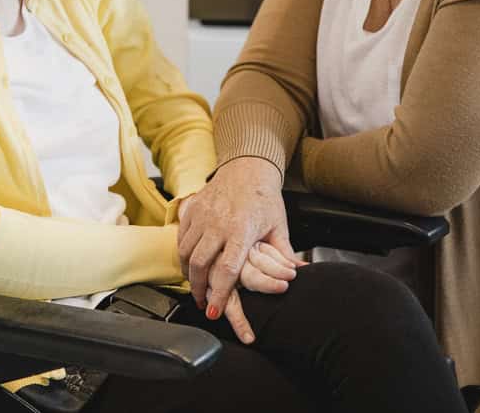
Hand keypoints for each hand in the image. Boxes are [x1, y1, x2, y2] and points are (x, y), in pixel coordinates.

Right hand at [177, 157, 295, 343]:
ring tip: (196, 287)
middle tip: (203, 304)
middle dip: (199, 289)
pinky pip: (181, 238)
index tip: (214, 312)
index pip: (226, 270)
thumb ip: (284, 254)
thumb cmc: (264, 198)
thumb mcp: (278, 226)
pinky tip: (189, 265)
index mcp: (241, 231)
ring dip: (189, 274)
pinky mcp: (192, 210)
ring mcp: (202, 216)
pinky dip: (182, 255)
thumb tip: (299, 273)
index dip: (219, 295)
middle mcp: (217, 224)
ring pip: (186, 253)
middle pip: (200, 265)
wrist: (246, 167)